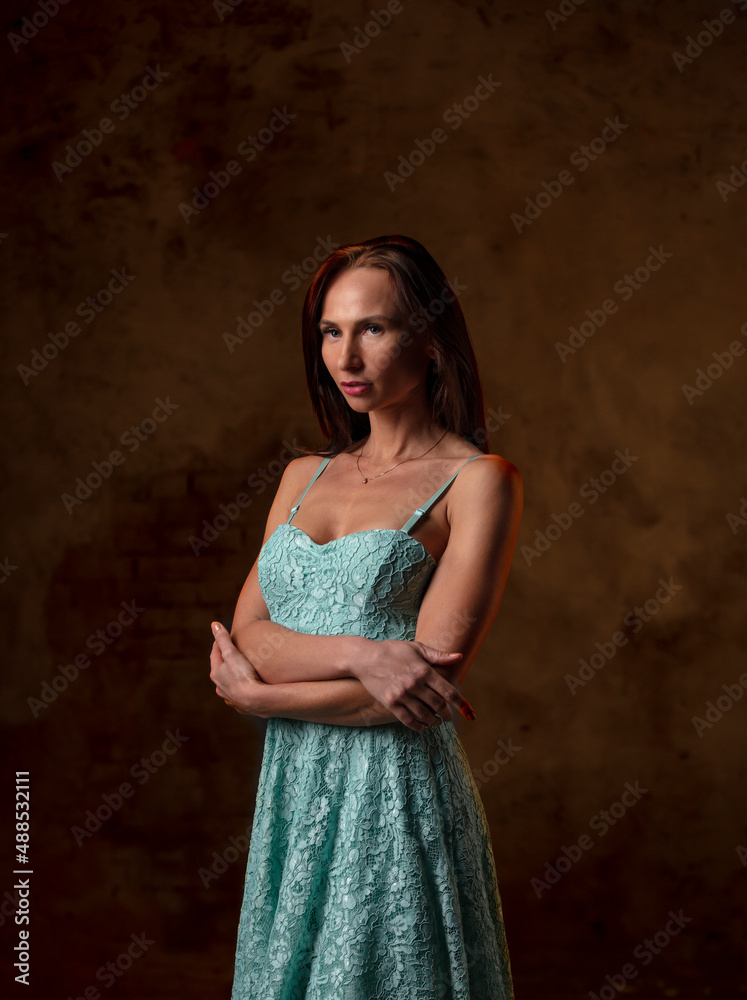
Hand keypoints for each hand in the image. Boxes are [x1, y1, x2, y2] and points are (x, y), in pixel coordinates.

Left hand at [209, 621, 265, 715]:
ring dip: (231, 677)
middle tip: (231, 652)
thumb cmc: (242, 675)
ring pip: (228, 684)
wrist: (255, 700)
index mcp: (216, 673)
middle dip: (224, 661)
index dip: (219, 643)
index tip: (223, 636)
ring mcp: (229, 697)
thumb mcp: (232, 653)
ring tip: (238, 671)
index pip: (215, 654)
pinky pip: (238, 694)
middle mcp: (220, 686)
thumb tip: (214, 624)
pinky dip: (239, 689)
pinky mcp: (240, 705)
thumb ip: (223, 639)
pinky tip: (245, 689)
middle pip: (220, 670)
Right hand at [353, 639, 475, 731]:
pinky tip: (423, 726)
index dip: (459, 703)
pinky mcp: (391, 703)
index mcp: (424, 670)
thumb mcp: (416, 648)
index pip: (448, 691)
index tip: (464, 708)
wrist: (365, 658)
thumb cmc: (392, 650)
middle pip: (438, 705)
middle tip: (448, 716)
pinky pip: (408, 720)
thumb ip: (438, 656)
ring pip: (425, 715)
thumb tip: (459, 657)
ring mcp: (402, 695)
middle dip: (446, 713)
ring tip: (437, 722)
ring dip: (434, 721)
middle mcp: (415, 684)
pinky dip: (419, 726)